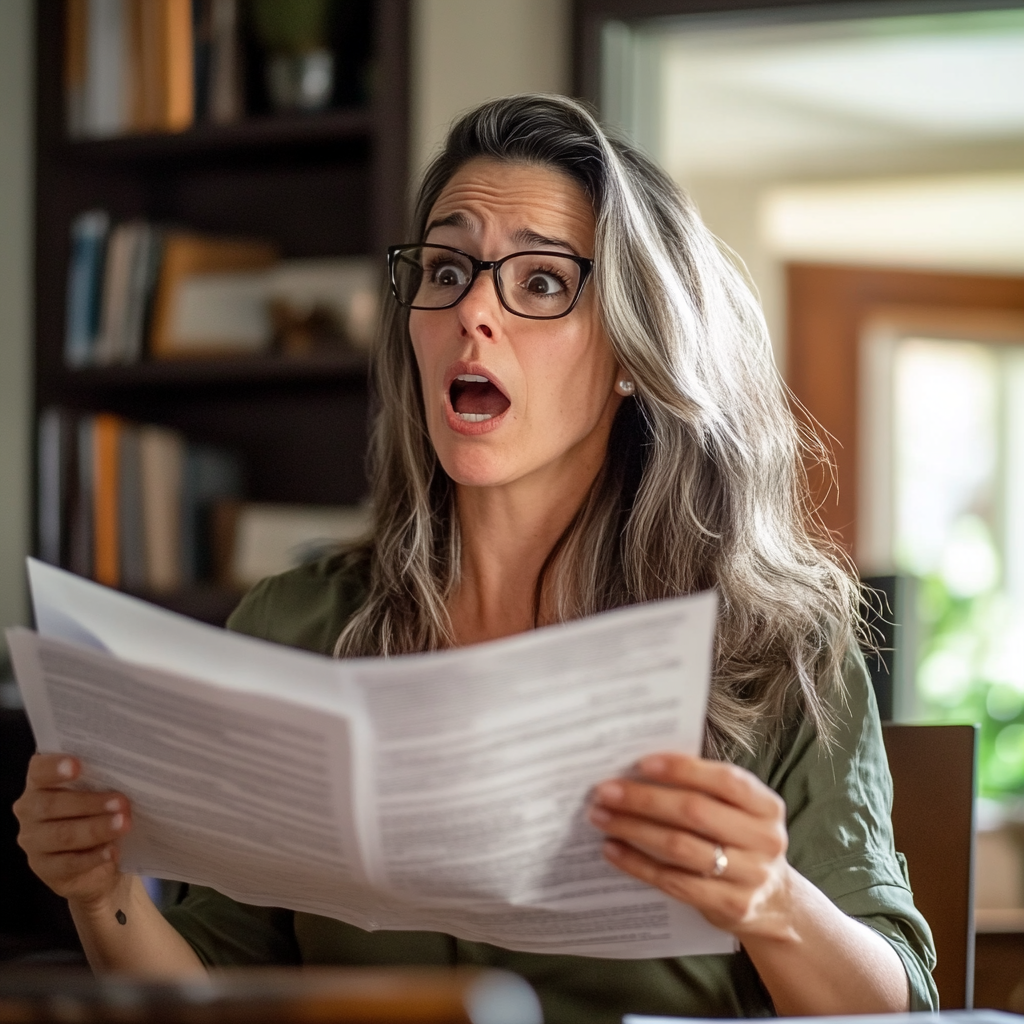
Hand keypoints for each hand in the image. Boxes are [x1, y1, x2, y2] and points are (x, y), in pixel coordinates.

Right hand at [13, 754, 132, 908]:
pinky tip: (112, 852)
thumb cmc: (99, 811)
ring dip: (95, 829)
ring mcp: (34, 842)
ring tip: (123, 825)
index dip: (54, 766)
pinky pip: (68, 863)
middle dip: (90, 802)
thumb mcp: (100, 791)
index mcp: (41, 783)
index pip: (39, 770)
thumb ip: (105, 779)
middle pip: (52, 805)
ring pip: (62, 834)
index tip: (78, 765)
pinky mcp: (44, 868)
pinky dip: (93, 857)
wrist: (97, 861)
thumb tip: (131, 772)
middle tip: (121, 802)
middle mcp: (30, 810)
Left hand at [588, 753, 797, 940]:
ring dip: (633, 829)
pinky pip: (673, 881)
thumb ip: (704, 790)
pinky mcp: (730, 905)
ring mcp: (750, 875)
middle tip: (605, 791)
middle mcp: (764, 840)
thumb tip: (640, 769)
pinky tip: (613, 850)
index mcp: (766, 807)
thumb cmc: (740, 840)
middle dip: (644, 799)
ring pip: (680, 847)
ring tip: (601, 817)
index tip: (641, 763)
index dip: (682, 769)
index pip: (724, 780)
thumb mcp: (739, 813)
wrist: (774, 904)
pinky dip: (637, 863)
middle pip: (695, 812)